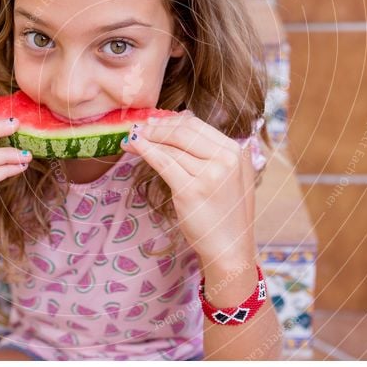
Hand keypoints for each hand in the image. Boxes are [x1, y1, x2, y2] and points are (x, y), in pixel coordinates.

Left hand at [119, 113, 257, 266]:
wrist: (230, 247)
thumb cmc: (226, 212)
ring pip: (170, 147)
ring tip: (130, 139)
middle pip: (183, 132)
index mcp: (236, 151)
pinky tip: (133, 145)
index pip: (197, 126)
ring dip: (146, 139)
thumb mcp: (231, 175)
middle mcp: (225, 159)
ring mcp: (209, 175)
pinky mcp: (190, 190)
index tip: (154, 122)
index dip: (171, 121)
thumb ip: (213, 150)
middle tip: (139, 128)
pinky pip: (162, 163)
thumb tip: (183, 119)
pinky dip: (145, 151)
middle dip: (156, 128)